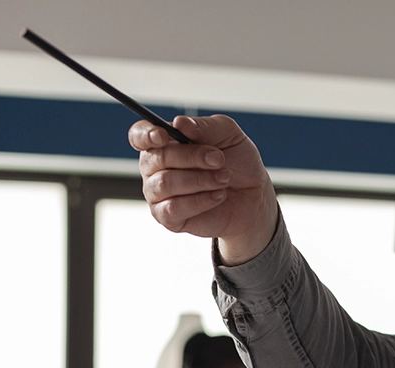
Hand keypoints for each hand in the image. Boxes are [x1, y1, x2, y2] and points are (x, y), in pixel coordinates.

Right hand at [128, 115, 278, 264]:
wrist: (254, 196)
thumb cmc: (238, 163)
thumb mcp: (229, 134)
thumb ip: (205, 126)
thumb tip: (179, 122)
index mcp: (165, 142)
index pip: (139, 135)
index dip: (146, 134)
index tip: (163, 136)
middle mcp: (155, 167)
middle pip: (156, 158)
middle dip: (192, 157)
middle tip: (219, 159)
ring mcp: (158, 193)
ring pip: (164, 183)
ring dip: (200, 179)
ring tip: (224, 178)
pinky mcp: (168, 217)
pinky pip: (174, 208)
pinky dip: (200, 200)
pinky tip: (219, 195)